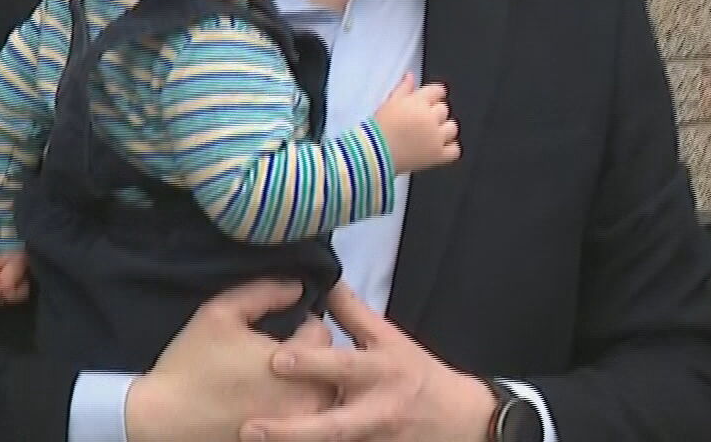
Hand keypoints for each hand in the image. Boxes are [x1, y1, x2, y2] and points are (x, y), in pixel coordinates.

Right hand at [126, 280, 337, 441]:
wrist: (160, 420)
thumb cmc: (189, 364)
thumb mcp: (220, 313)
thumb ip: (265, 292)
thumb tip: (298, 287)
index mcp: (294, 363)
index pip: (321, 333)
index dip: (302, 325)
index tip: (282, 328)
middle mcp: (305, 400)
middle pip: (328, 368)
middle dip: (311, 355)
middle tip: (283, 353)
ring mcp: (296, 430)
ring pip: (321, 397)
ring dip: (310, 385)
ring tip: (282, 379)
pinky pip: (304, 423)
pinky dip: (295, 411)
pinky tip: (272, 402)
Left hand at [243, 282, 495, 441]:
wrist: (459, 421)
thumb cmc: (417, 374)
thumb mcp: (391, 339)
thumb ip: (355, 315)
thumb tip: (325, 285)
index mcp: (381, 371)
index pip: (344, 366)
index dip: (311, 363)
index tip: (276, 359)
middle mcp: (376, 410)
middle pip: (333, 426)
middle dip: (292, 430)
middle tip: (250, 428)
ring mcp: (374, 441)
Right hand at [373, 74, 460, 173]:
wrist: (374, 154)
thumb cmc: (378, 129)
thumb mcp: (389, 103)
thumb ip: (403, 88)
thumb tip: (411, 75)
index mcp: (419, 102)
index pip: (439, 91)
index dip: (433, 96)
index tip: (428, 102)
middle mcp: (431, 118)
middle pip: (444, 109)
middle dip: (434, 114)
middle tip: (421, 122)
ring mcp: (436, 137)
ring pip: (452, 128)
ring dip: (444, 130)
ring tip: (430, 136)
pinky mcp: (438, 155)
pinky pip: (455, 150)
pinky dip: (449, 150)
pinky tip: (439, 149)